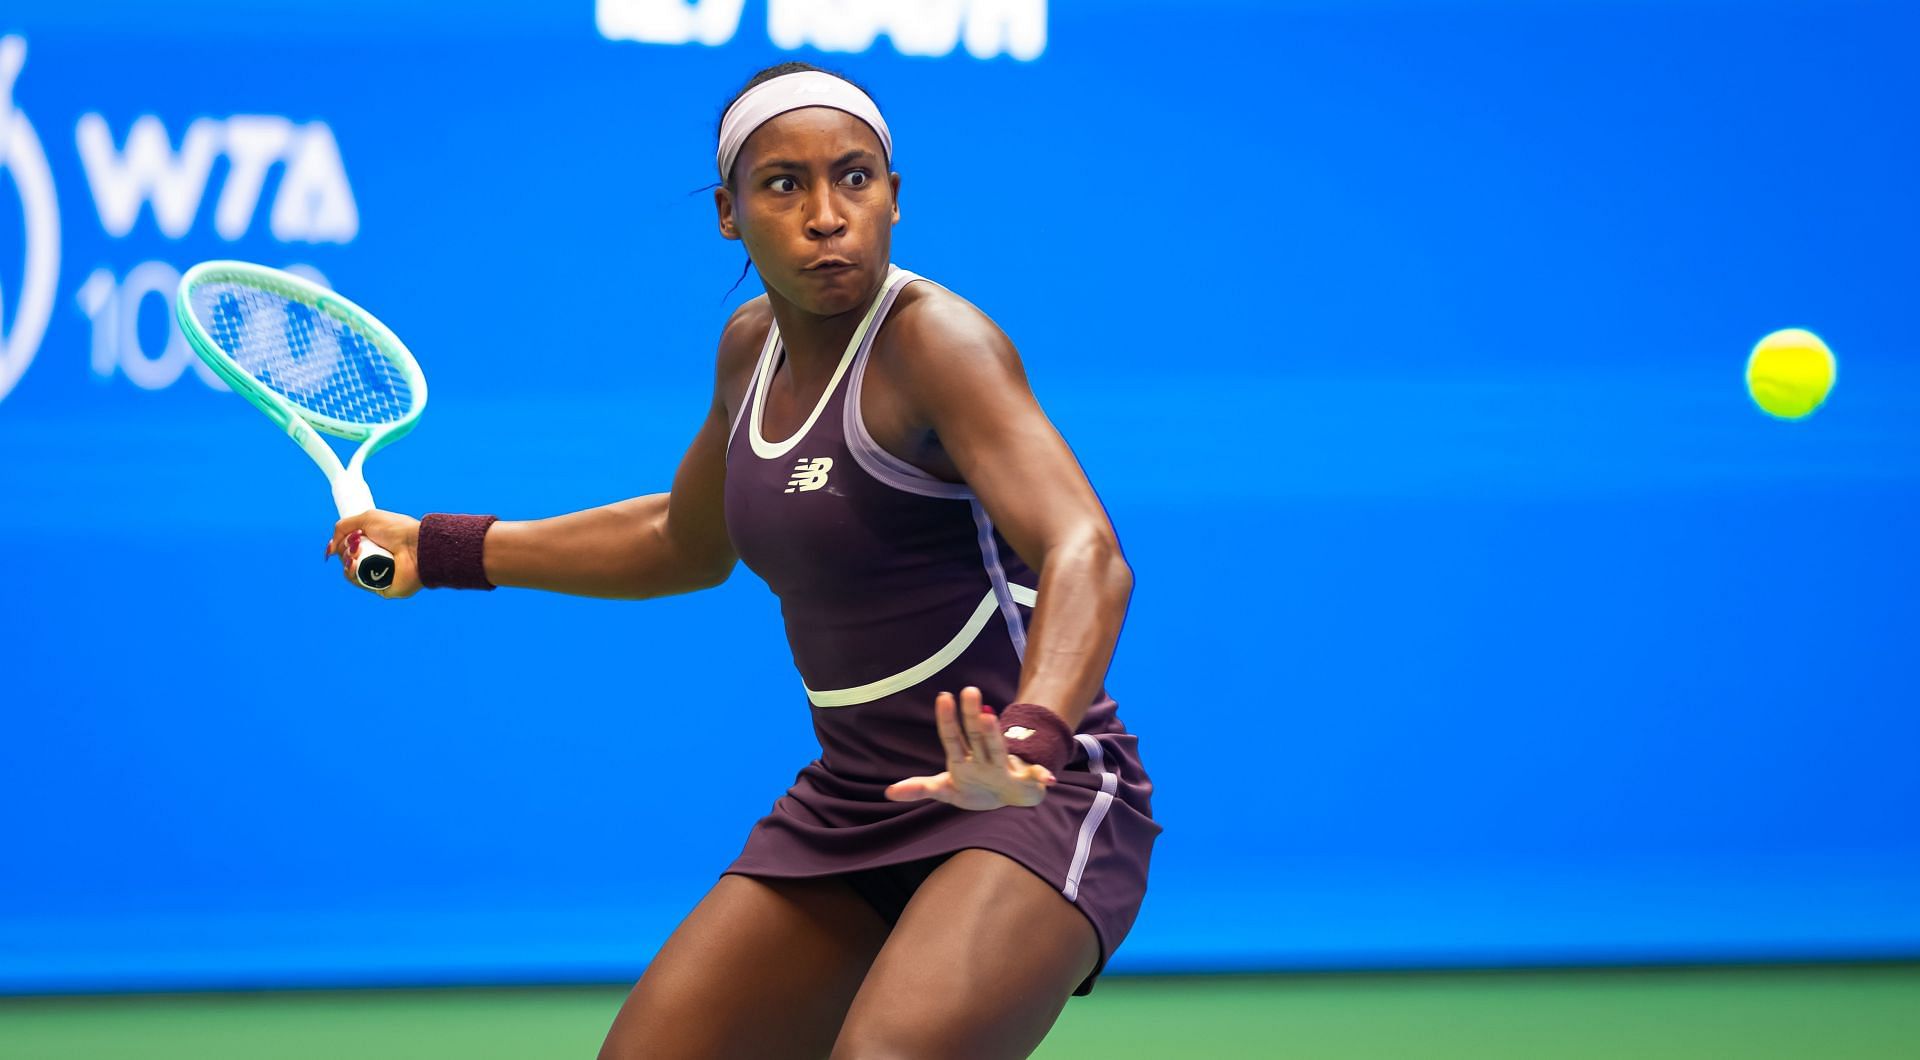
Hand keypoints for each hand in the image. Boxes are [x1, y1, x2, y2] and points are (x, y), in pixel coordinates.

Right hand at [326, 510, 421, 597]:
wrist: (416, 545)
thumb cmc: (396, 529)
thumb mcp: (366, 519)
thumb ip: (342, 527)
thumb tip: (329, 548)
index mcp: (373, 543)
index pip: (348, 547)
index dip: (341, 544)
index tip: (342, 540)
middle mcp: (375, 559)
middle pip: (346, 558)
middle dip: (345, 551)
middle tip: (357, 544)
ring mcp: (378, 574)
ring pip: (349, 572)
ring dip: (347, 561)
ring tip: (357, 553)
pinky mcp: (381, 588)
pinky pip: (358, 582)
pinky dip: (352, 573)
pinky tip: (356, 564)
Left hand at [885, 687, 1057, 810]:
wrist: (1010, 794)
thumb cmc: (976, 787)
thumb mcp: (947, 790)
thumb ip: (920, 788)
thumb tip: (888, 792)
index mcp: (964, 758)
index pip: (953, 736)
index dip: (948, 719)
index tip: (944, 696)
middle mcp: (984, 757)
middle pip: (976, 734)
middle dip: (972, 716)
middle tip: (969, 690)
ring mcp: (1005, 768)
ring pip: (998, 750)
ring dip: (995, 736)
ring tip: (990, 719)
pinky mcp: (1027, 782)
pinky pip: (1035, 780)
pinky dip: (1041, 778)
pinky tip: (1048, 779)